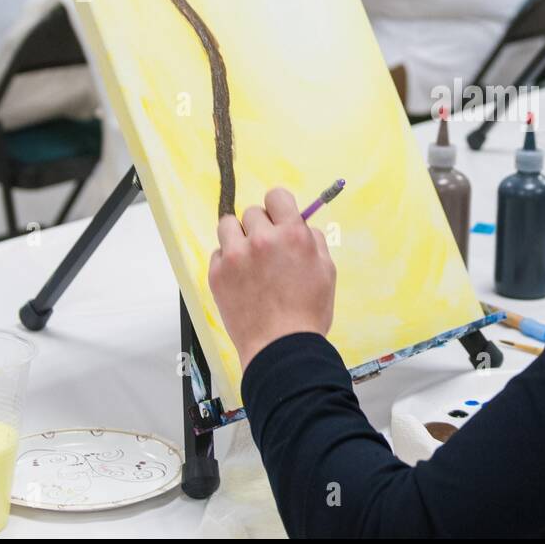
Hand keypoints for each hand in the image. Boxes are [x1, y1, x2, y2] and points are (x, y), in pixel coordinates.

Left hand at [208, 188, 336, 371]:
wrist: (281, 348)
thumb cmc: (308, 312)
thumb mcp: (327, 270)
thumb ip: (313, 240)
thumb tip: (300, 225)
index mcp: (292, 234)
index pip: (276, 196)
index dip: (278, 206)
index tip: (278, 218)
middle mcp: (262, 239)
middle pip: (252, 212)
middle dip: (260, 226)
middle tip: (267, 249)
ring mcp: (236, 256)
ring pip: (228, 225)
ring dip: (238, 236)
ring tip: (248, 257)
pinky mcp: (217, 274)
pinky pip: (218, 253)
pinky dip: (227, 261)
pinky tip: (241, 279)